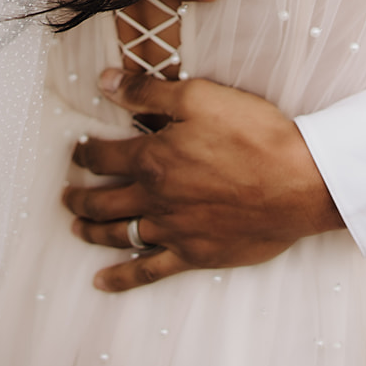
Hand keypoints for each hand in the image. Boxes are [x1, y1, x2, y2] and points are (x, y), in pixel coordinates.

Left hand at [64, 68, 343, 291]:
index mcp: (153, 158)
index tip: (77, 152)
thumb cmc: (253, 135)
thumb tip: (105, 83)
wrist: (299, 183)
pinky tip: (101, 282)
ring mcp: (173, 231)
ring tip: (76, 227)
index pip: (104, 156)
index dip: (86, 153)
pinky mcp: (194, 255)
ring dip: (92, 231)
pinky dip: (121, 278)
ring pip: (118, 234)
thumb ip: (147, 92)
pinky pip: (148, 272)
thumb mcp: (199, 97)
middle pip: (103, 200)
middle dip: (79, 196)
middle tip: (66, 195)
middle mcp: (155, 198)